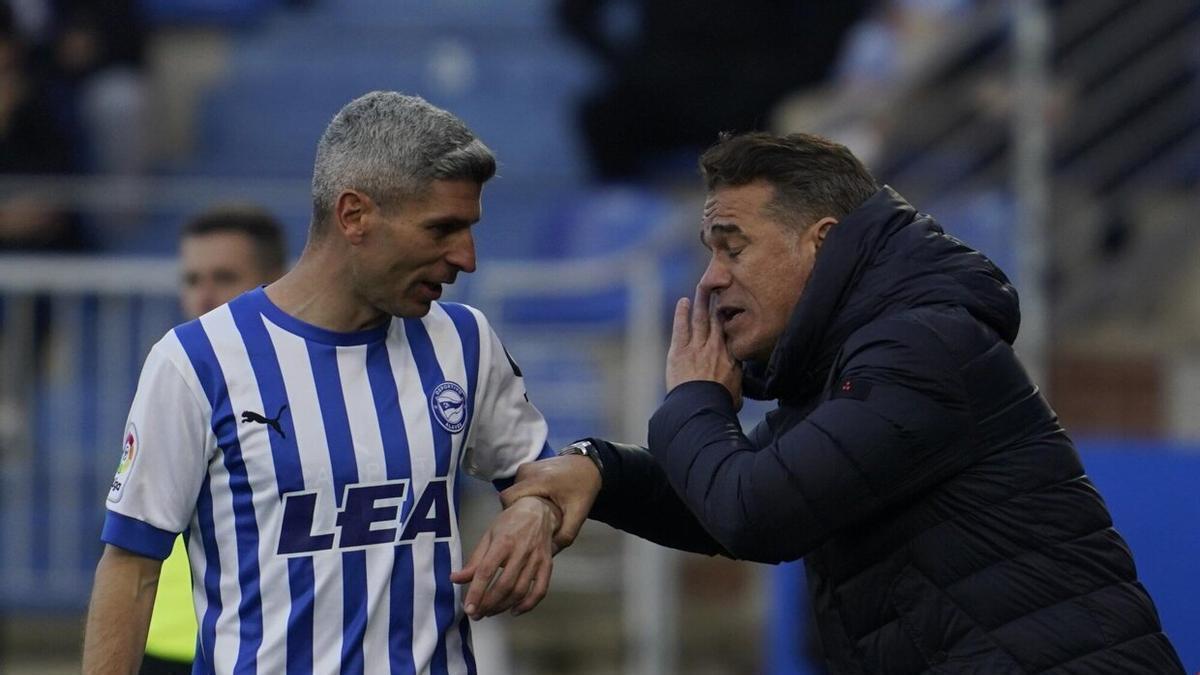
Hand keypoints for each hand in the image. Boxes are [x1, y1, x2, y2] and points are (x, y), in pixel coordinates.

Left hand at [450, 496, 559, 619]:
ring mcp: (536, 559)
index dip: (476, 592)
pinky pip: (540, 590)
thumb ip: (474, 560)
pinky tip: (514, 610)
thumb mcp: (488, 536)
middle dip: (488, 604)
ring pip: (520, 591)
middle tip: (477, 614)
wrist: (538, 511)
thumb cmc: (510, 523)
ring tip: (490, 612)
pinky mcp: (547, 565)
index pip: (487, 572)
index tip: (468, 608)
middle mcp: (521, 551)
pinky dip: (528, 605)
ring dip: (503, 606)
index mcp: (503, 542)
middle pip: (504, 585)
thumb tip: (456, 579)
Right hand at [500, 455, 600, 549]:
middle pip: (509, 497)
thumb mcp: (578, 515)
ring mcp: (526, 467)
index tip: (522, 526)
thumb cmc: (584, 488)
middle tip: (531, 524)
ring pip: (513, 492)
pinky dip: (525, 496)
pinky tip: (537, 503)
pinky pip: (518, 485)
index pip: (508, 499)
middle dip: (518, 512)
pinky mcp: (527, 467)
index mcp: (538, 480)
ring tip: (536, 514)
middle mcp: (527, 471)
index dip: (512, 514)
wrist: (590, 466)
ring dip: (521, 504)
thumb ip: (564, 536)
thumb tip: (548, 555)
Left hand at [666, 286, 742, 408]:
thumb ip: (737, 383)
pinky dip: (682, 313)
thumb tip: (739, 387)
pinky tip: (683, 302)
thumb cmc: (719, 405)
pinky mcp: (680, 350)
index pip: (732, 333)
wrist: (701, 408)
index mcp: (732, 357)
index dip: (732, 319)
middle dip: (720, 303)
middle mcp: (717, 347)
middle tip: (720, 288)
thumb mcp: (736, 393)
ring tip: (704, 287)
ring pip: (702, 318)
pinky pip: (682, 326)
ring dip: (703, 301)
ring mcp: (698, 346)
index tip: (733, 309)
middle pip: (719, 320)